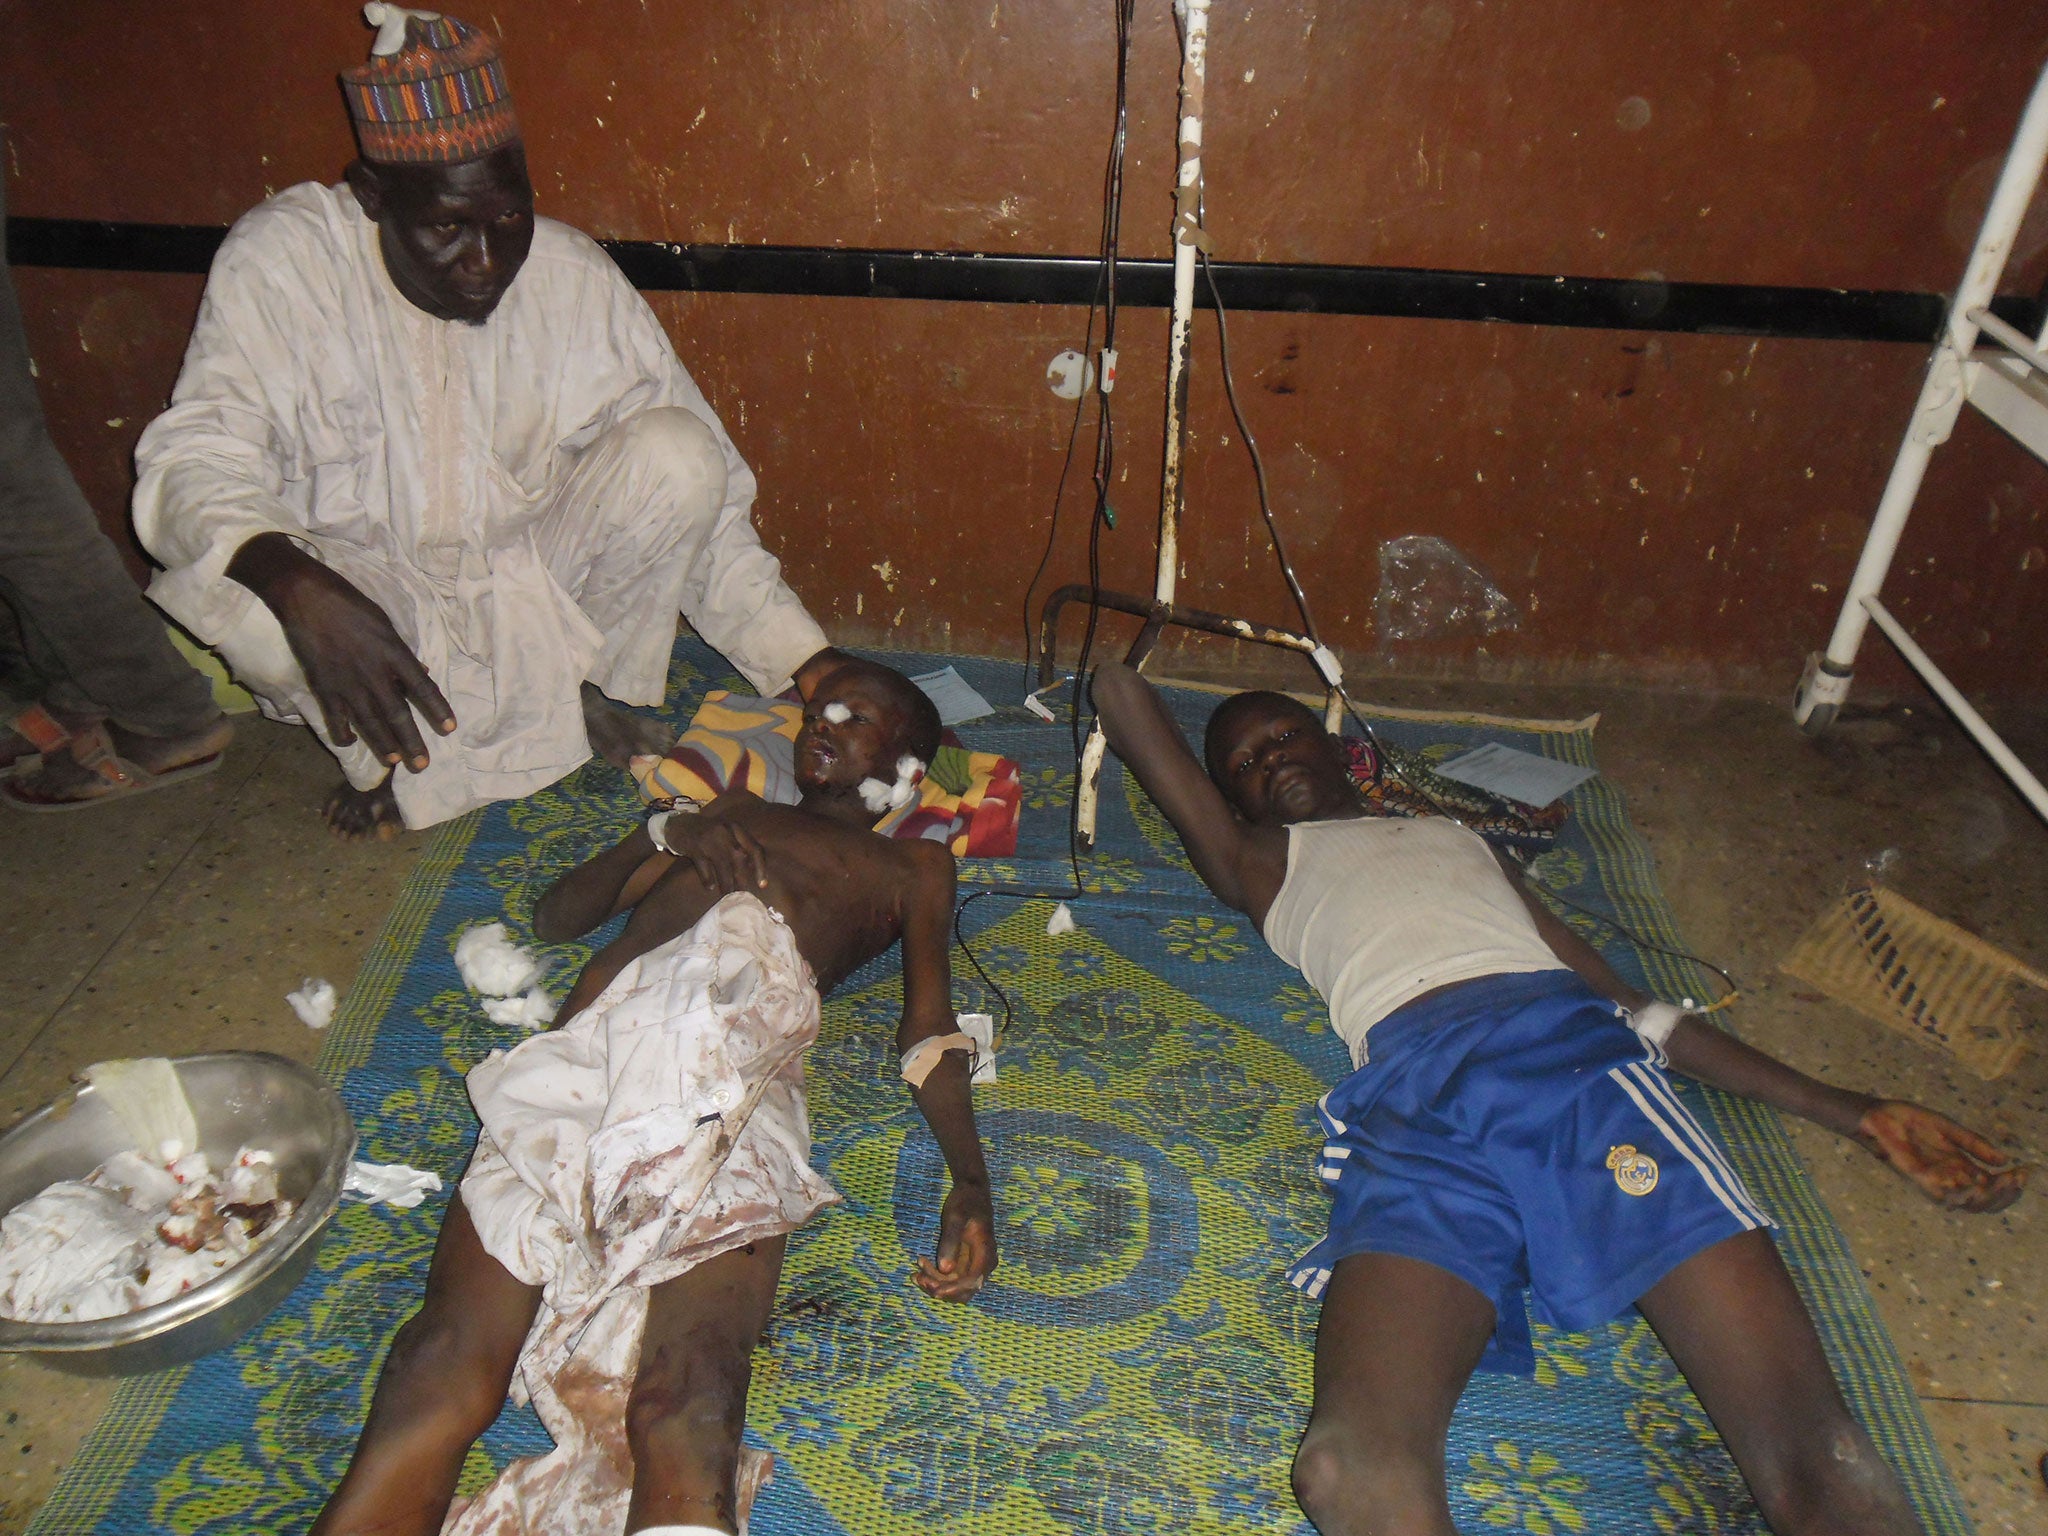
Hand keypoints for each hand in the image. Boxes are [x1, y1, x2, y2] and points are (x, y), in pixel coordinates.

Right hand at [229, 533, 453, 771]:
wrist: (308, 597)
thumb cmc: (351, 606)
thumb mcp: (385, 625)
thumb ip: (401, 653)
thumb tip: (420, 674)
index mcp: (394, 653)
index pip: (423, 688)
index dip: (437, 710)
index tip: (450, 729)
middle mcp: (374, 673)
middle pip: (397, 714)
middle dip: (411, 742)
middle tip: (423, 766)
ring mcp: (348, 682)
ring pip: (369, 722)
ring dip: (384, 744)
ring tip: (395, 762)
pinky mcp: (324, 686)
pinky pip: (336, 717)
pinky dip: (343, 732)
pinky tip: (349, 744)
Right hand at [650, 806, 769, 892]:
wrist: (680, 823)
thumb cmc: (707, 833)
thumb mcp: (726, 835)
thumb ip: (739, 848)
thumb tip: (752, 870)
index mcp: (737, 829)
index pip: (755, 848)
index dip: (760, 868)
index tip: (762, 885)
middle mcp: (725, 831)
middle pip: (739, 858)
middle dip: (742, 879)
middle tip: (744, 896)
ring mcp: (709, 837)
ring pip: (722, 863)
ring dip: (727, 883)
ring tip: (728, 896)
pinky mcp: (694, 845)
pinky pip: (703, 865)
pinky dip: (708, 878)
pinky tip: (710, 887)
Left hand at [913, 1180, 995, 1300]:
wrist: (971, 1192)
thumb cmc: (966, 1202)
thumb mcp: (956, 1218)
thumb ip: (950, 1242)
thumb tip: (945, 1269)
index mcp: (986, 1254)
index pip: (972, 1282)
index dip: (953, 1289)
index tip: (934, 1289)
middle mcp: (984, 1265)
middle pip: (964, 1291)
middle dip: (941, 1288)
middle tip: (918, 1277)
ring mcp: (974, 1265)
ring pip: (955, 1287)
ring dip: (935, 1284)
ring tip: (916, 1273)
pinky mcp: (964, 1263)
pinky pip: (950, 1278)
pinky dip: (935, 1277)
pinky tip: (919, 1267)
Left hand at [1856, 1100, 2028, 1212]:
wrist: (1878, 1115)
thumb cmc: (1910, 1121)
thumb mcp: (1949, 1128)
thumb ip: (1974, 1143)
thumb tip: (2004, 1160)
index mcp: (1962, 1167)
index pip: (1993, 1185)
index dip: (2012, 1183)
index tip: (2028, 1170)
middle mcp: (1951, 1178)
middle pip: (1985, 1202)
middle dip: (2005, 1194)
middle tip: (2015, 1179)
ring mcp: (1935, 1181)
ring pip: (1967, 1204)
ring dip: (1985, 1197)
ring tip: (1997, 1183)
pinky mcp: (1918, 1178)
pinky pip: (1942, 1196)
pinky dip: (1959, 1194)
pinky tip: (1974, 1184)